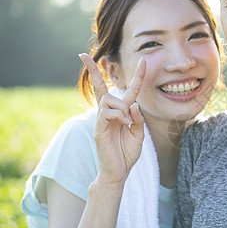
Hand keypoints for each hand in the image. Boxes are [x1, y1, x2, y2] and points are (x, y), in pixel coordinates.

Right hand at [79, 54, 145, 187]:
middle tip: (82, 54)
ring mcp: (102, 121)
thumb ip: (138, 120)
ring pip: (108, 99)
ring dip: (122, 107)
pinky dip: (118, 115)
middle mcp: (110, 114)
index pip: (128, 91)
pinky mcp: (99, 129)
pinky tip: (124, 124)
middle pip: (101, 88)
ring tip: (128, 123)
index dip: (137, 76)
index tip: (143, 60)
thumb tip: (133, 105)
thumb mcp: (139, 135)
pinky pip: (106, 113)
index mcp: (122, 113)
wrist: (119, 173)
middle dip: (93, 71)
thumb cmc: (127, 154)